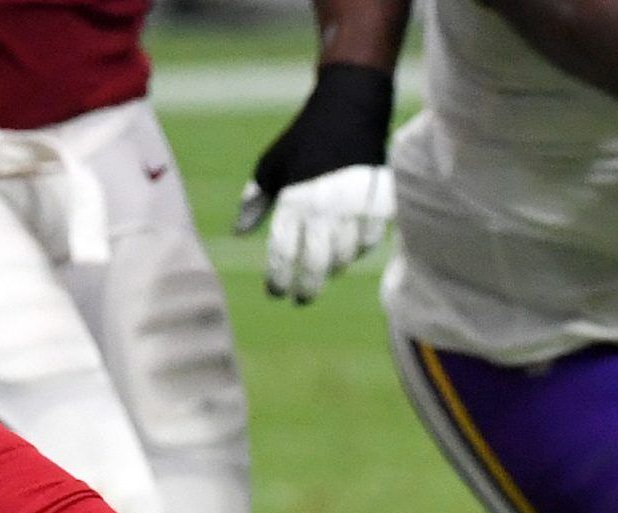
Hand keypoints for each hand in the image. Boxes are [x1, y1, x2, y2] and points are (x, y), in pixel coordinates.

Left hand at [236, 63, 394, 303]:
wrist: (349, 108)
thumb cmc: (303, 139)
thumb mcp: (270, 166)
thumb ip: (254, 202)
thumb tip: (238, 233)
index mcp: (294, 198)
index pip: (283, 253)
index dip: (278, 279)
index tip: (275, 293)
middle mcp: (324, 206)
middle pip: (315, 265)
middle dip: (306, 288)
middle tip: (300, 298)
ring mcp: (355, 206)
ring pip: (344, 257)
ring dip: (332, 269)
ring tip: (324, 270)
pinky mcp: (378, 203)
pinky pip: (369, 242)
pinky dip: (358, 250)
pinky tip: (348, 249)